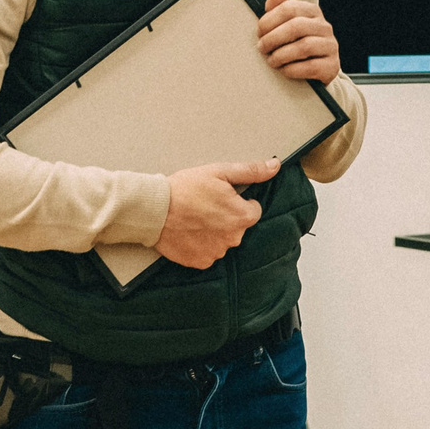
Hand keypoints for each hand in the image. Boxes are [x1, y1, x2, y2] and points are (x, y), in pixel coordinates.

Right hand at [155, 158, 277, 268]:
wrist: (154, 209)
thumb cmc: (185, 188)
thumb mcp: (219, 172)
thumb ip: (250, 171)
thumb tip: (274, 166)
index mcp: (242, 217)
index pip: (253, 210)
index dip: (238, 201)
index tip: (220, 196)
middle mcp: (234, 238)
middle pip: (238, 226)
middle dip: (226, 217)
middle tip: (205, 205)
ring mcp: (217, 252)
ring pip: (223, 240)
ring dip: (214, 231)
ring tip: (194, 217)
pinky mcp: (201, 262)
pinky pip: (208, 252)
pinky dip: (201, 243)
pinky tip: (189, 231)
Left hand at [258, 0, 339, 82]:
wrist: (317, 70)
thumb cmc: (295, 43)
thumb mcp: (285, 24)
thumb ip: (278, 8)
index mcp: (312, 11)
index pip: (289, 8)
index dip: (269, 20)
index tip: (259, 33)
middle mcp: (324, 26)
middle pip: (296, 27)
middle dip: (273, 38)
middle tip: (261, 48)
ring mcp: (330, 46)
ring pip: (304, 47)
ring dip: (281, 55)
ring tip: (271, 61)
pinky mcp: (332, 66)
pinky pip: (311, 67)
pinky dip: (292, 69)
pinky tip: (284, 70)